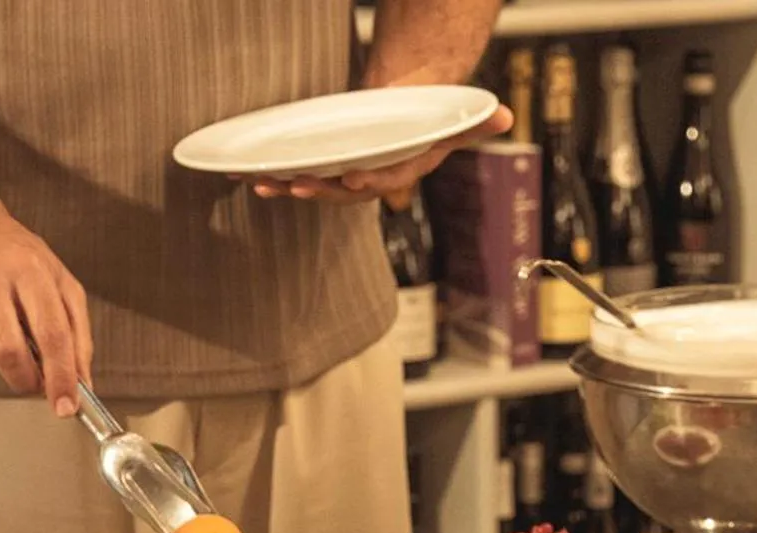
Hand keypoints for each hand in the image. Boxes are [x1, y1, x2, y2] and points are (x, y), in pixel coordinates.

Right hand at [0, 202, 91, 415]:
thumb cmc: (15, 256)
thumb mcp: (60, 282)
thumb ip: (77, 333)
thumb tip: (82, 382)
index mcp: (31, 271)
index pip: (52, 334)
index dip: (61, 377)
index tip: (66, 405)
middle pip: (9, 352)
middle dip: (26, 380)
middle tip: (33, 380)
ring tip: (4, 341)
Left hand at [242, 105, 512, 202]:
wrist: (407, 118)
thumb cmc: (429, 120)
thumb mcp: (453, 122)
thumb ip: (475, 123)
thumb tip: (505, 116)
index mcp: (404, 171)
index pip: (386, 181)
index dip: (368, 183)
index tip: (349, 178)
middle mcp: (375, 181)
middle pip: (344, 193)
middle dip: (318, 190)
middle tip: (292, 184)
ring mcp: (348, 178)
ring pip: (317, 188)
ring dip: (288, 187)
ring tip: (261, 184)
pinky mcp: (327, 171)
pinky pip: (301, 177)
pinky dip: (277, 177)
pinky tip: (251, 176)